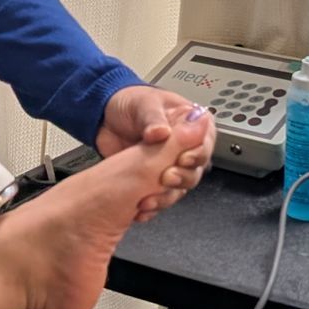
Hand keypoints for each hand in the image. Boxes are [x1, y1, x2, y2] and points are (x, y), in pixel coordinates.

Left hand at [97, 85, 214, 220]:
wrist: (103, 116)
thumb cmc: (130, 102)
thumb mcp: (144, 104)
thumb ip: (153, 119)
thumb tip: (162, 133)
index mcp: (191, 123)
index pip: (205, 142)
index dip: (197, 154)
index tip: (183, 159)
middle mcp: (185, 146)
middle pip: (195, 169)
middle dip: (182, 177)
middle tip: (166, 177)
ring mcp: (170, 164)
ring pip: (180, 187)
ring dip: (167, 195)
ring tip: (151, 196)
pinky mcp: (154, 178)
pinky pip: (161, 196)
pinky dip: (153, 203)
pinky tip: (142, 206)